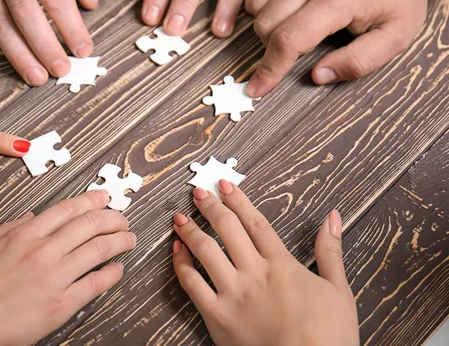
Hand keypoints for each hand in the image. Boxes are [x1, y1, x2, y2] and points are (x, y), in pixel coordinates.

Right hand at [0, 191, 135, 345]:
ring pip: (98, 250)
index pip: (66, 210)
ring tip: (129, 239)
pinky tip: (117, 269)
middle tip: (122, 218)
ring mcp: (54, 278)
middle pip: (89, 225)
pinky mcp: (61, 305)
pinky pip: (95, 284)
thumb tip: (32, 215)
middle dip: (112, 218)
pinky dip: (112, 274)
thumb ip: (9, 229)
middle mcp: (43, 252)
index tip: (104, 197)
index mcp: (23, 236)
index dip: (90, 200)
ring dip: (119, 242)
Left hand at [172, 181, 358, 345]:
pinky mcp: (217, 316)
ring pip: (205, 251)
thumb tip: (332, 218)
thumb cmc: (328, 334)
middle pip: (227, 229)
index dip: (238, 201)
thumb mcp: (338, 289)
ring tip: (179, 217)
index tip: (225, 185)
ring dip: (190, 230)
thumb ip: (330, 251)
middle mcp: (253, 273)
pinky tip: (176, 251)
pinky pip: (192, 284)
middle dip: (210, 207)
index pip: (255, 223)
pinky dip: (181, 264)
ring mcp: (232, 294)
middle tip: (198, 192)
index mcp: (281, 264)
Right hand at [245, 0, 448, 97]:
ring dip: (267, 25)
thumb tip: (319, 75)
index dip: (269, 70)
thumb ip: (358, 62)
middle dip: (273, 47)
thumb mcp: (395, 36)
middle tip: (298, 50)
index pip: (287, 40)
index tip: (257, 88)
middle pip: (265, 25)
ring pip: (257, 5)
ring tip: (293, 28)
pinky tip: (290, 8)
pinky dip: (268, 2)